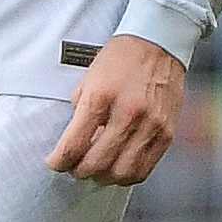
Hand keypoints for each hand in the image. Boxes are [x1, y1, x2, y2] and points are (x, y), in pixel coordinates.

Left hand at [44, 36, 186, 187]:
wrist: (158, 43)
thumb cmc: (121, 59)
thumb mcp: (89, 79)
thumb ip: (81, 112)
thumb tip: (74, 143)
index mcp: (101, 97)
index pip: (73, 145)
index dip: (58, 162)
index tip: (54, 163)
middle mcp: (127, 113)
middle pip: (96, 164)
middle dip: (78, 172)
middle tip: (74, 168)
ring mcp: (150, 126)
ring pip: (121, 173)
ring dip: (103, 178)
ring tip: (96, 171)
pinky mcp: (166, 133)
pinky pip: (144, 169)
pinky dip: (127, 176)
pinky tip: (118, 168)